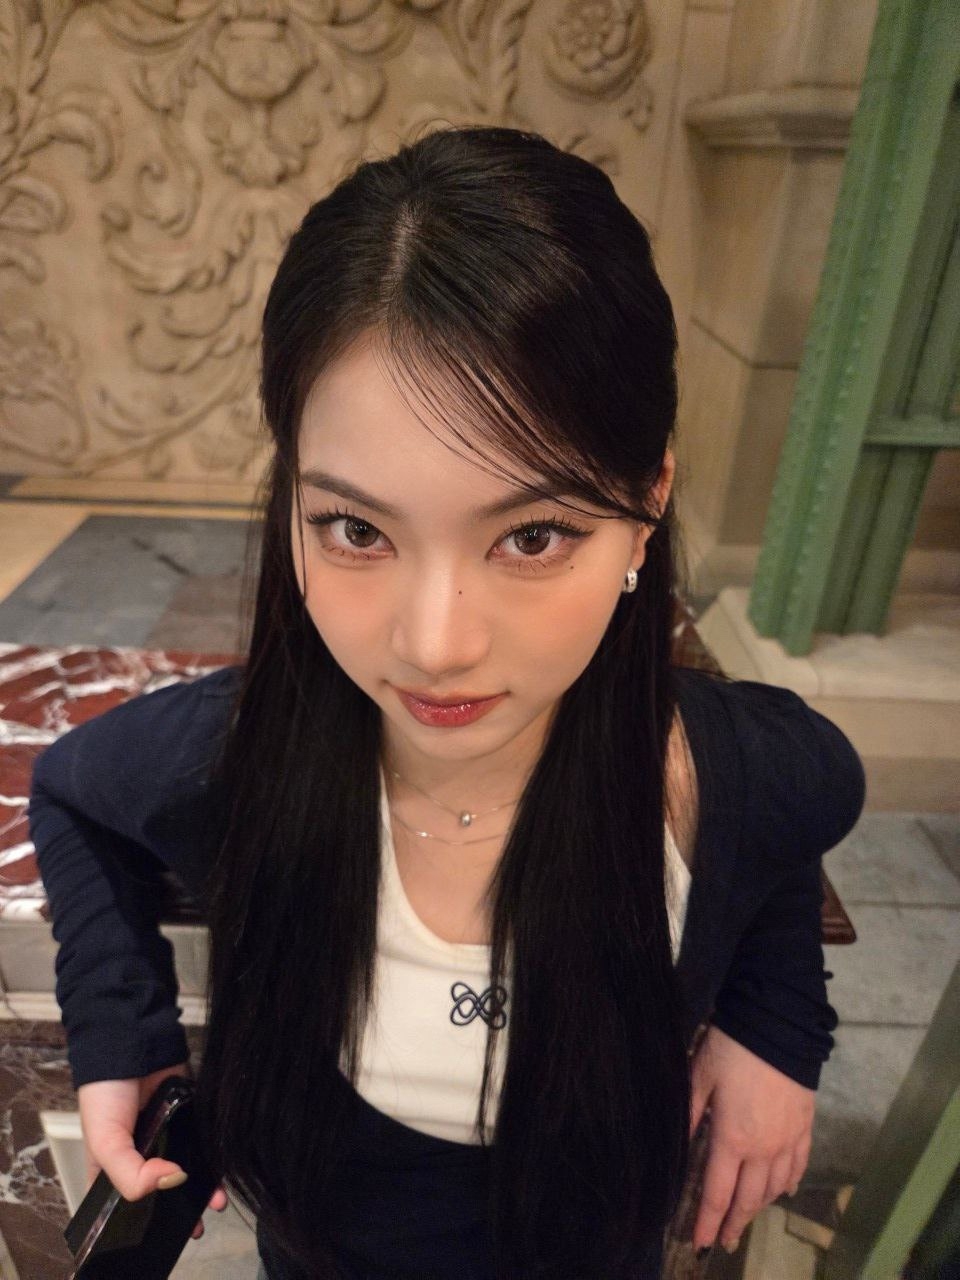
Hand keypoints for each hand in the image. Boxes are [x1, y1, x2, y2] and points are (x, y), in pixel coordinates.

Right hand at [77, 1062, 227, 1240]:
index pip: (128, 1203)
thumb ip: (131, 1173)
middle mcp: (142, 1155)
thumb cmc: (106, 1094)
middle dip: (181, 1210)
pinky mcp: (190, 1115)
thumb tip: (173, 1181)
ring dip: (203, 1186)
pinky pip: (204, 1141)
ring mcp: (168, 1134)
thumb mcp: (104, 1142)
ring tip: (217, 1204)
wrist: (131, 1041)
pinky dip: (214, 1156)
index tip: (167, 1237)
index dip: (146, 1222)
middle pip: (164, 1189)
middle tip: (198, 1227)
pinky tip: (223, 1170)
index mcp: (113, 1168)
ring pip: (189, 1167)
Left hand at [689, 1025, 814, 1252]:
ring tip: (747, 1217)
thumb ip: (688, 1114)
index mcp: (732, 1139)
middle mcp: (763, 1149)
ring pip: (775, 1186)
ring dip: (760, 1205)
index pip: (717, 1192)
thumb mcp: (698, 1077)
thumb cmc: (731, 1049)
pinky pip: (799, 1164)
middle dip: (734, 1222)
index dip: (707, 1221)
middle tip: (724, 1242)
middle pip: (749, 1198)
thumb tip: (676, 1145)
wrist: (777, 1025)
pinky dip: (790, 1182)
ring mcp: (788, 1139)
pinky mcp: (805, 1125)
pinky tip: (785, 1191)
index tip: (699, 1243)